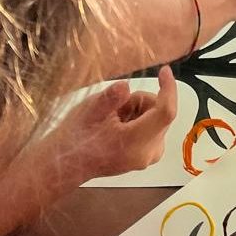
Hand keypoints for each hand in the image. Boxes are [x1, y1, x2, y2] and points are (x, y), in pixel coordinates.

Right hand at [55, 65, 178, 180]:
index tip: (164, 70)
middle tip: (114, 109)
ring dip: (138, 111)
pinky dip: (139, 120)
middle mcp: (149, 152)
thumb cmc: (77, 137)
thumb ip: (110, 98)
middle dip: (139, 102)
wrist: (68, 164)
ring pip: (157, 117)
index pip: (165, 112)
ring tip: (113, 121)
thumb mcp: (89, 112)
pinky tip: (118, 127)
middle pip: (160, 112)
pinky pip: (153, 127)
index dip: (168, 89)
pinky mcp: (148, 156)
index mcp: (136, 142)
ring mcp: (150, 156)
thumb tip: (125, 87)